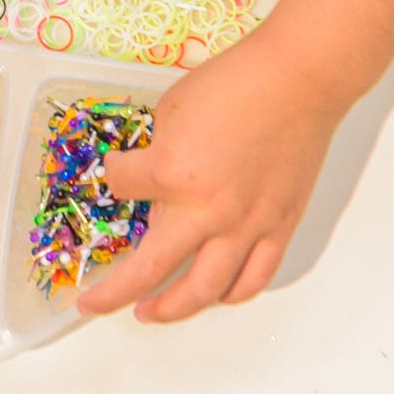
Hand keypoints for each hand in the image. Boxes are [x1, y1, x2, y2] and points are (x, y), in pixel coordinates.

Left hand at [74, 27, 351, 322]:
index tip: (117, 169)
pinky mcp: (279, 228)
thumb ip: (159, 153)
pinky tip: (214, 295)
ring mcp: (247, 226)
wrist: (299, 79)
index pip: (122, 186)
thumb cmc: (237, 83)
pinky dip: (230, 294)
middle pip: (149, 271)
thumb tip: (152, 177)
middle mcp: (207, 212)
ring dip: (172, 309)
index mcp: (173, 174)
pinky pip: (253, 278)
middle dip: (114, 293)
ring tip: (150, 313)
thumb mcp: (174, 108)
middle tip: (95, 303)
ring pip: (204, 290)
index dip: (114, 175)